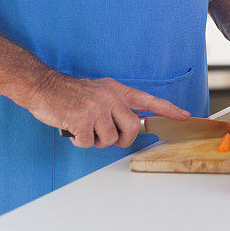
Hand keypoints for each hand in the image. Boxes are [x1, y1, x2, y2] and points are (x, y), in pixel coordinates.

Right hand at [26, 71, 189, 148]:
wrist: (44, 87)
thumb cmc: (70, 95)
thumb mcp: (99, 92)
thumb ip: (116, 106)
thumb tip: (133, 125)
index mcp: (116, 90)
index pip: (148, 100)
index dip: (167, 109)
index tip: (185, 116)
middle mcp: (110, 96)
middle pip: (133, 128)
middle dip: (121, 138)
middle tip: (104, 135)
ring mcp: (97, 107)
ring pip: (110, 139)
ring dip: (95, 140)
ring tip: (83, 126)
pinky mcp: (83, 119)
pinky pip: (88, 143)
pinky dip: (79, 141)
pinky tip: (72, 128)